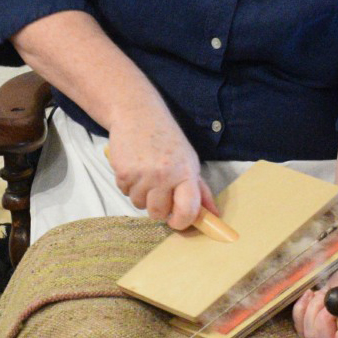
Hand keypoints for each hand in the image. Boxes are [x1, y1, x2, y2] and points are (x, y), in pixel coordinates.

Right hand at [104, 103, 216, 230]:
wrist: (137, 114)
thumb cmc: (167, 139)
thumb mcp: (189, 160)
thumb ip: (200, 190)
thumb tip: (214, 214)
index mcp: (186, 173)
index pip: (188, 210)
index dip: (182, 222)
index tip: (177, 221)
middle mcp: (164, 176)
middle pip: (159, 214)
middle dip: (159, 208)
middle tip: (160, 191)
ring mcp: (142, 175)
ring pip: (140, 205)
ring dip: (142, 196)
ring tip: (146, 174)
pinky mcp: (123, 173)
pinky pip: (125, 193)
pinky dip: (129, 186)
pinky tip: (135, 168)